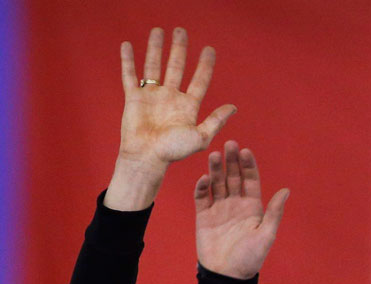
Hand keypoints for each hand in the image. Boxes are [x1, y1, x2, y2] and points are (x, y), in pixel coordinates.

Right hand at [105, 28, 235, 210]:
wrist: (147, 157)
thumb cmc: (174, 151)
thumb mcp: (201, 137)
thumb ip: (216, 121)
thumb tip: (234, 107)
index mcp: (188, 105)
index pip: (200, 80)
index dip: (205, 65)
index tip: (210, 49)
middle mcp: (171, 97)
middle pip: (176, 66)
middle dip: (179, 49)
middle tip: (181, 31)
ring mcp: (152, 96)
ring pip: (154, 66)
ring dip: (156, 48)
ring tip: (158, 31)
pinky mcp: (134, 98)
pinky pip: (130, 75)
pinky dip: (128, 61)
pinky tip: (128, 45)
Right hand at [195, 141, 289, 278]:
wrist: (227, 275)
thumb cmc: (250, 258)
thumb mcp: (266, 234)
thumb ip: (274, 212)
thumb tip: (286, 190)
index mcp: (253, 207)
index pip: (251, 181)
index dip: (248, 166)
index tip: (245, 151)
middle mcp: (236, 204)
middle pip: (233, 177)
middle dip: (232, 161)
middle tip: (229, 144)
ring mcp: (219, 209)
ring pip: (217, 184)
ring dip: (215, 170)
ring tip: (214, 155)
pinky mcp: (204, 216)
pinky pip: (202, 197)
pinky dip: (202, 187)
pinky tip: (204, 178)